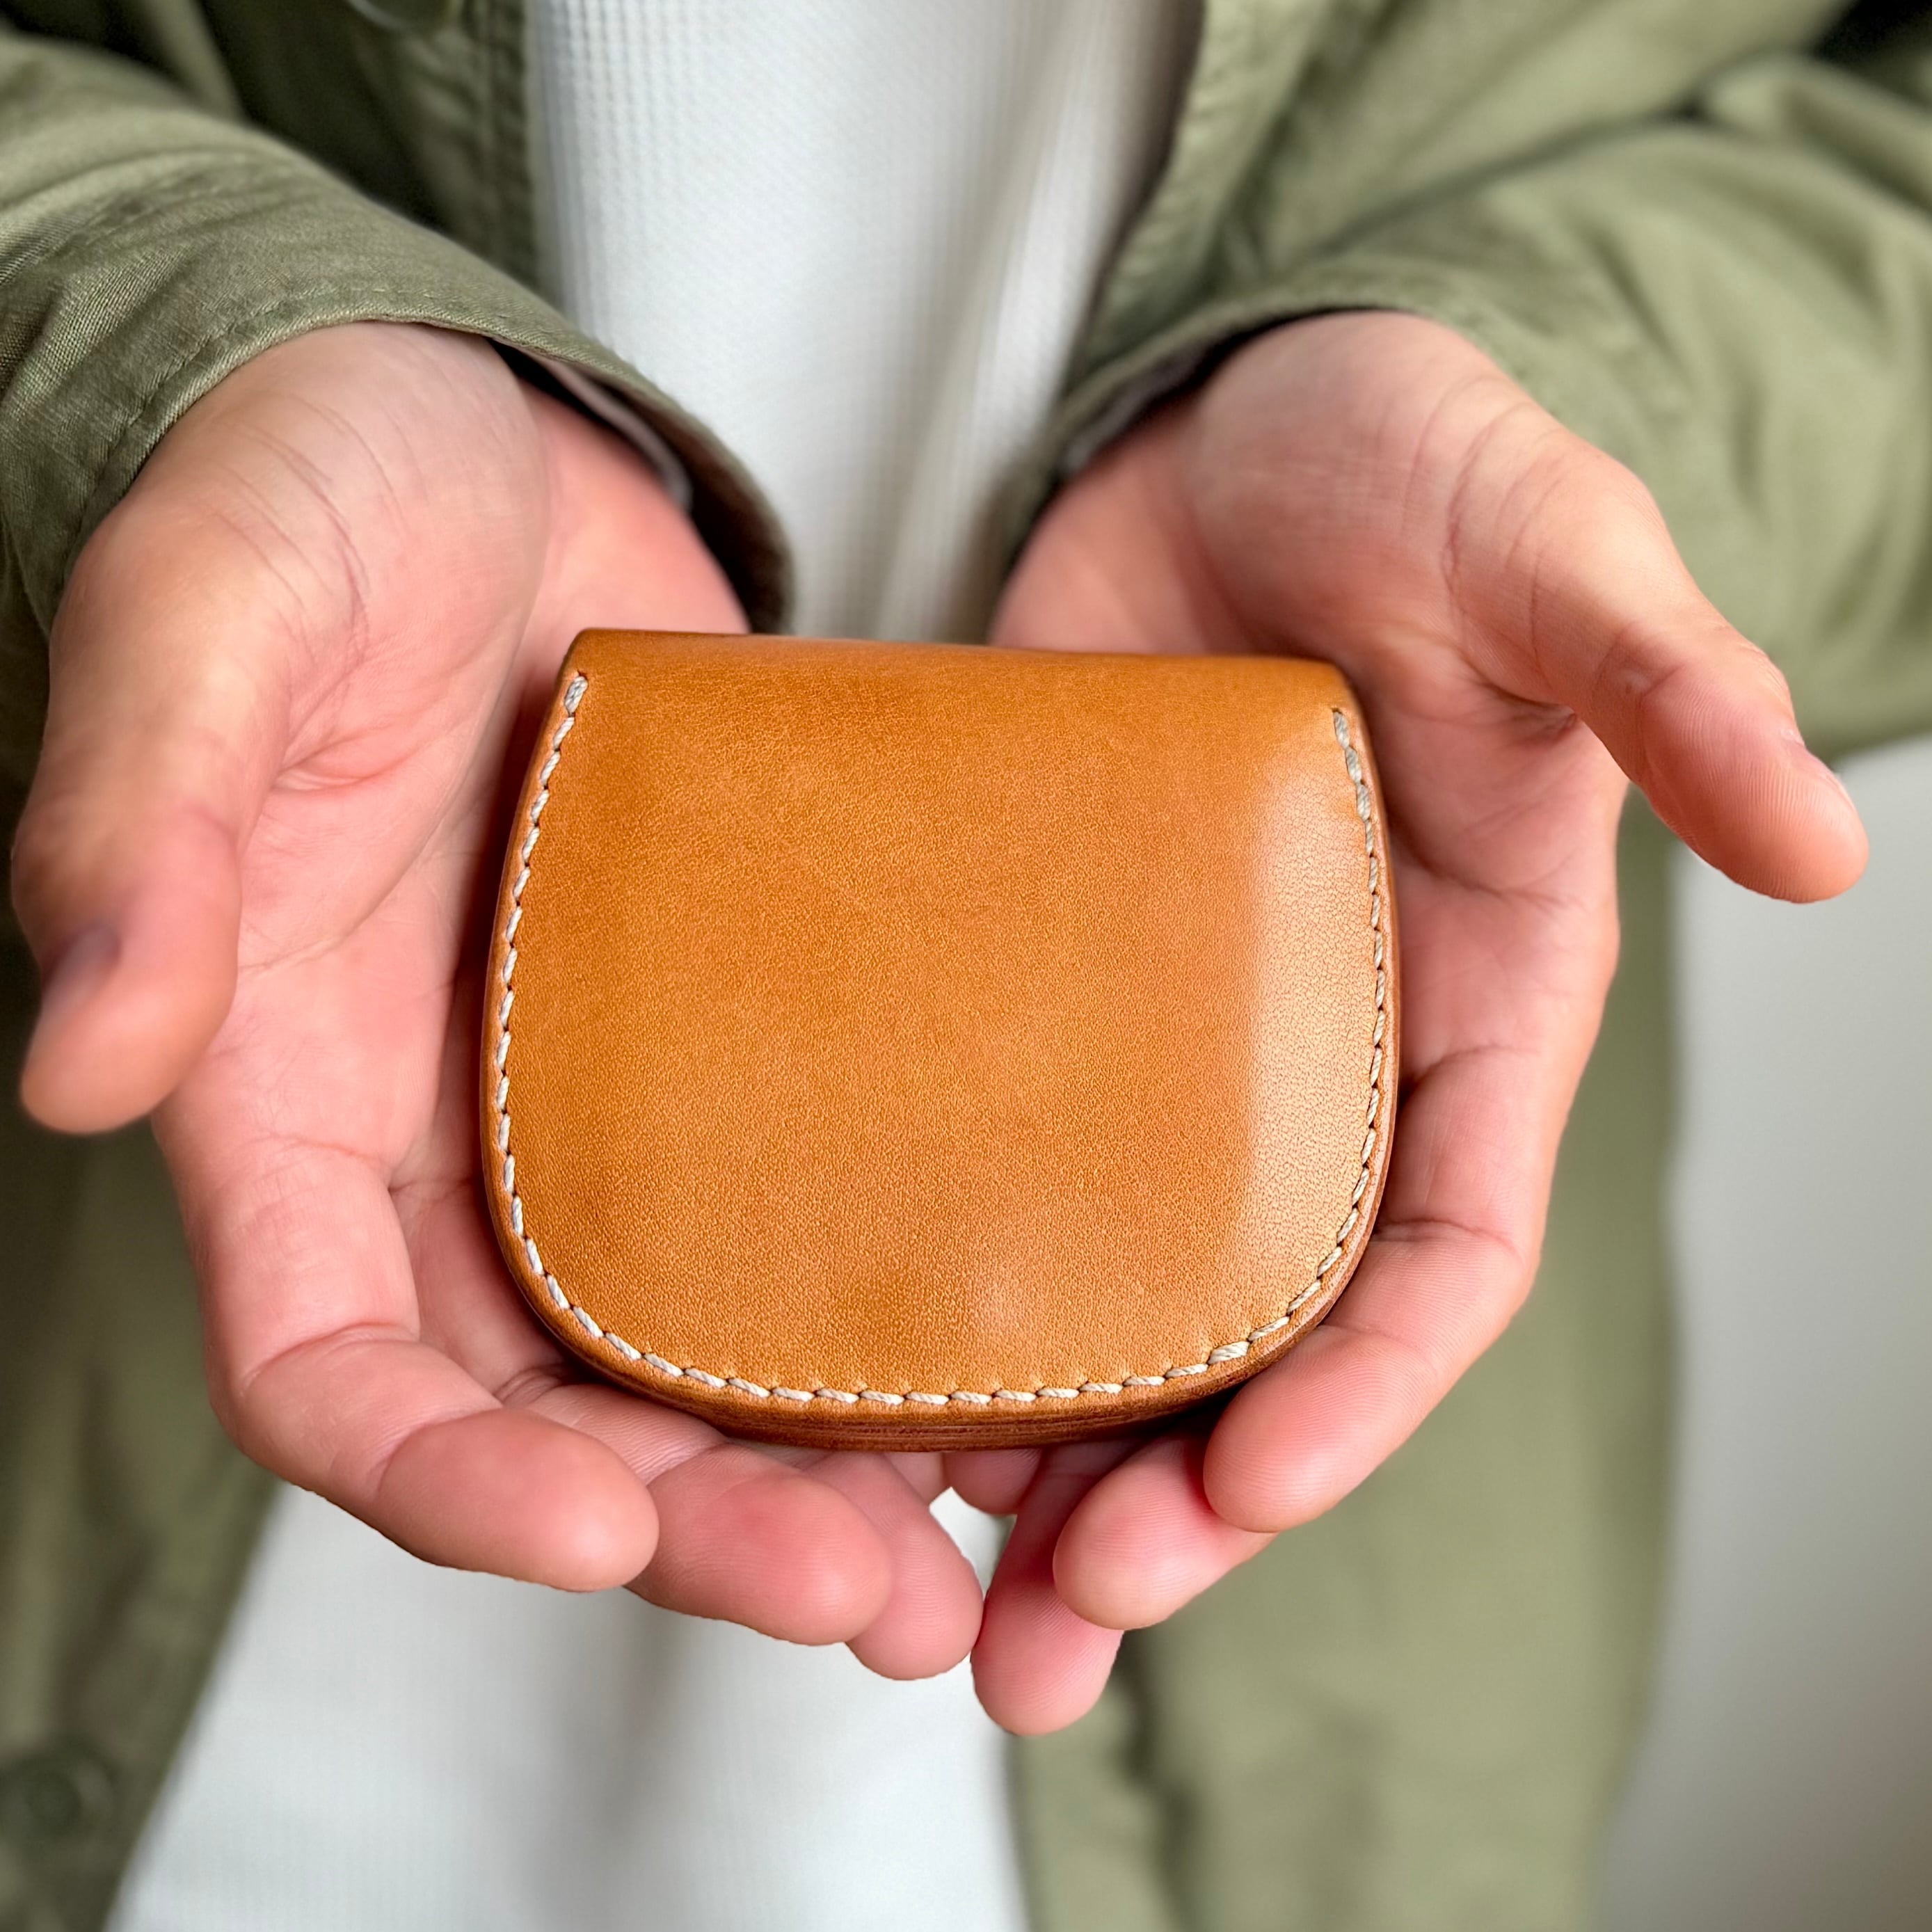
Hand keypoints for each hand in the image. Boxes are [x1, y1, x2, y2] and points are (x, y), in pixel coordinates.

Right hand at [13, 323, 979, 1680]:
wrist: (480, 447)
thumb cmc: (310, 499)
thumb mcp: (211, 623)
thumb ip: (142, 834)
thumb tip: (82, 1060)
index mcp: (287, 1095)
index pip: (330, 1367)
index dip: (447, 1480)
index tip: (600, 1538)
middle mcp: (444, 1142)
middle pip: (547, 1412)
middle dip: (690, 1527)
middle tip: (866, 1601)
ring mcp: (591, 1099)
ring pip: (688, 1353)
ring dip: (809, 1469)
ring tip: (963, 1549)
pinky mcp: (726, 1032)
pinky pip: (800, 1208)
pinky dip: (881, 1307)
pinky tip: (1012, 1358)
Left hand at [956, 312, 1867, 1729]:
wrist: (1240, 433)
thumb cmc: (1421, 476)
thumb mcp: (1551, 559)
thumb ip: (1663, 687)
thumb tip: (1821, 842)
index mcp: (1469, 1011)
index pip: (1438, 1262)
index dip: (1358, 1398)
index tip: (1236, 1497)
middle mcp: (1316, 1062)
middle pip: (1259, 1335)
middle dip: (1170, 1502)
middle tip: (1046, 1635)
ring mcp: (1159, 1038)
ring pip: (1106, 1294)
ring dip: (1028, 1448)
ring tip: (918, 1581)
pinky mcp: (1028, 983)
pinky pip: (977, 1163)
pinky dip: (921, 1280)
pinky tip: (829, 1370)